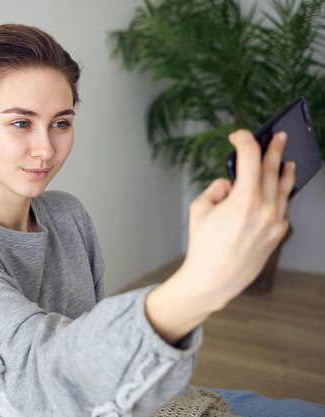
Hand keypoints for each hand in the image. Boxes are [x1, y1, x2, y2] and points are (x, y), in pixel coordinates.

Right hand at [146, 129, 294, 343]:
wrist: (214, 279)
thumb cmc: (203, 247)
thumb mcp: (199, 209)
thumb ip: (217, 189)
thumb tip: (230, 185)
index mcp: (244, 198)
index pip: (250, 157)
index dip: (244, 140)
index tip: (238, 136)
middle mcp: (265, 208)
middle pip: (273, 169)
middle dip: (274, 149)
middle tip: (278, 137)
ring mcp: (275, 222)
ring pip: (285, 188)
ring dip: (285, 171)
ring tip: (288, 162)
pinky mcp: (278, 234)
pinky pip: (283, 208)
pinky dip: (281, 195)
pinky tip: (280, 190)